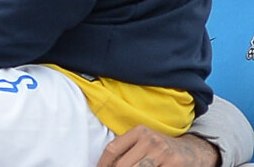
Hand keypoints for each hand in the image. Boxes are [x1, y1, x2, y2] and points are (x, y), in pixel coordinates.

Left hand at [96, 126, 219, 166]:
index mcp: (139, 131)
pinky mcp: (174, 165)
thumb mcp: (145, 143)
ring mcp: (163, 154)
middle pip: (123, 165)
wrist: (194, 152)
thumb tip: (104, 165)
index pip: (113, 149)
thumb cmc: (162, 149)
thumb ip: (128, 150)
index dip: (102, 164)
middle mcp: (150, 140)